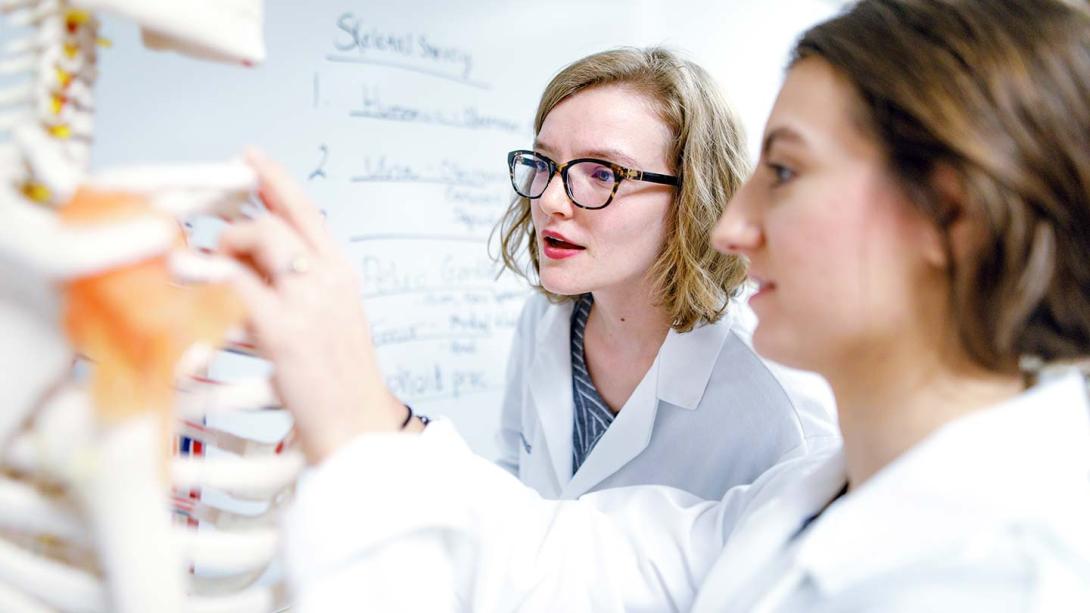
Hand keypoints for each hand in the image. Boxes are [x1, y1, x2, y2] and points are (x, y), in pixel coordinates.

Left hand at [219, 149, 407, 464]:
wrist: (361, 430)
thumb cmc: (341, 385)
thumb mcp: (332, 324)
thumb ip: (300, 289)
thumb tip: (248, 263)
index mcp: (343, 276)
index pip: (309, 214)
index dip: (276, 181)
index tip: (251, 158)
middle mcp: (329, 281)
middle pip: (274, 223)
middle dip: (232, 226)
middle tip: (212, 246)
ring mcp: (309, 304)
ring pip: (255, 242)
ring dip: (218, 250)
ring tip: (195, 270)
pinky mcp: (285, 332)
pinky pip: (235, 286)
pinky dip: (207, 279)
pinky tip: (186, 281)